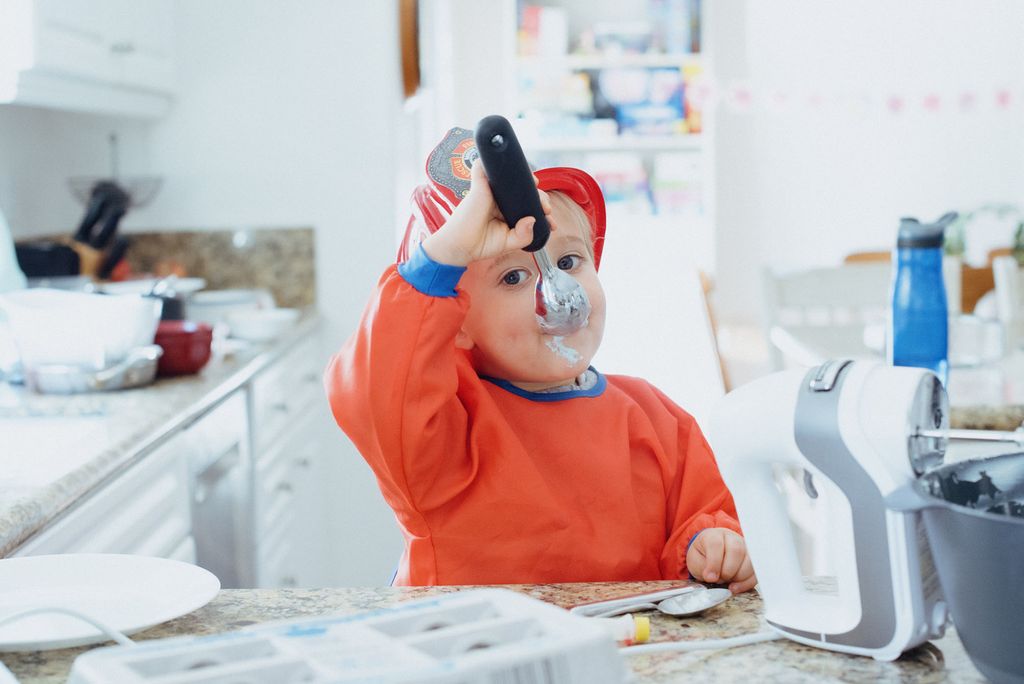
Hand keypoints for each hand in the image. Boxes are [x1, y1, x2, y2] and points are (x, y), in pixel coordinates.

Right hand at [422, 159, 554, 266]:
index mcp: (507, 210)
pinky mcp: (480, 183)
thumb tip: (533, 220)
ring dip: (527, 178)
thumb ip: (524, 235)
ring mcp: (490, 189)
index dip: (542, 209)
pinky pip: (486, 166)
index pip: (528, 203)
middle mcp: (500, 198)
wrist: (461, 246)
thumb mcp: (509, 243)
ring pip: (512, 176)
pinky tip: (513, 169)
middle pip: (524, 189)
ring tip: (537, 190)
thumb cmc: (481, 244)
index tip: (550, 222)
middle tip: (546, 210)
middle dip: (541, 197)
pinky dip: (494, 162)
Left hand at [685, 528, 756, 593]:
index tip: (710, 577)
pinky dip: (747, 583)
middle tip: (720, 579)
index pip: (716, 544)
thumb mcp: (695, 560)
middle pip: (737, 551)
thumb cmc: (703, 556)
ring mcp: (745, 548)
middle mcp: (732, 539)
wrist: (711, 554)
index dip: (714, 563)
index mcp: (714, 535)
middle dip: (728, 571)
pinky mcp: (753, 560)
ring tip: (728, 584)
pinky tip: (736, 587)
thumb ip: (701, 567)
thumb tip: (712, 578)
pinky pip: (756, 572)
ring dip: (739, 577)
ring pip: (750, 561)